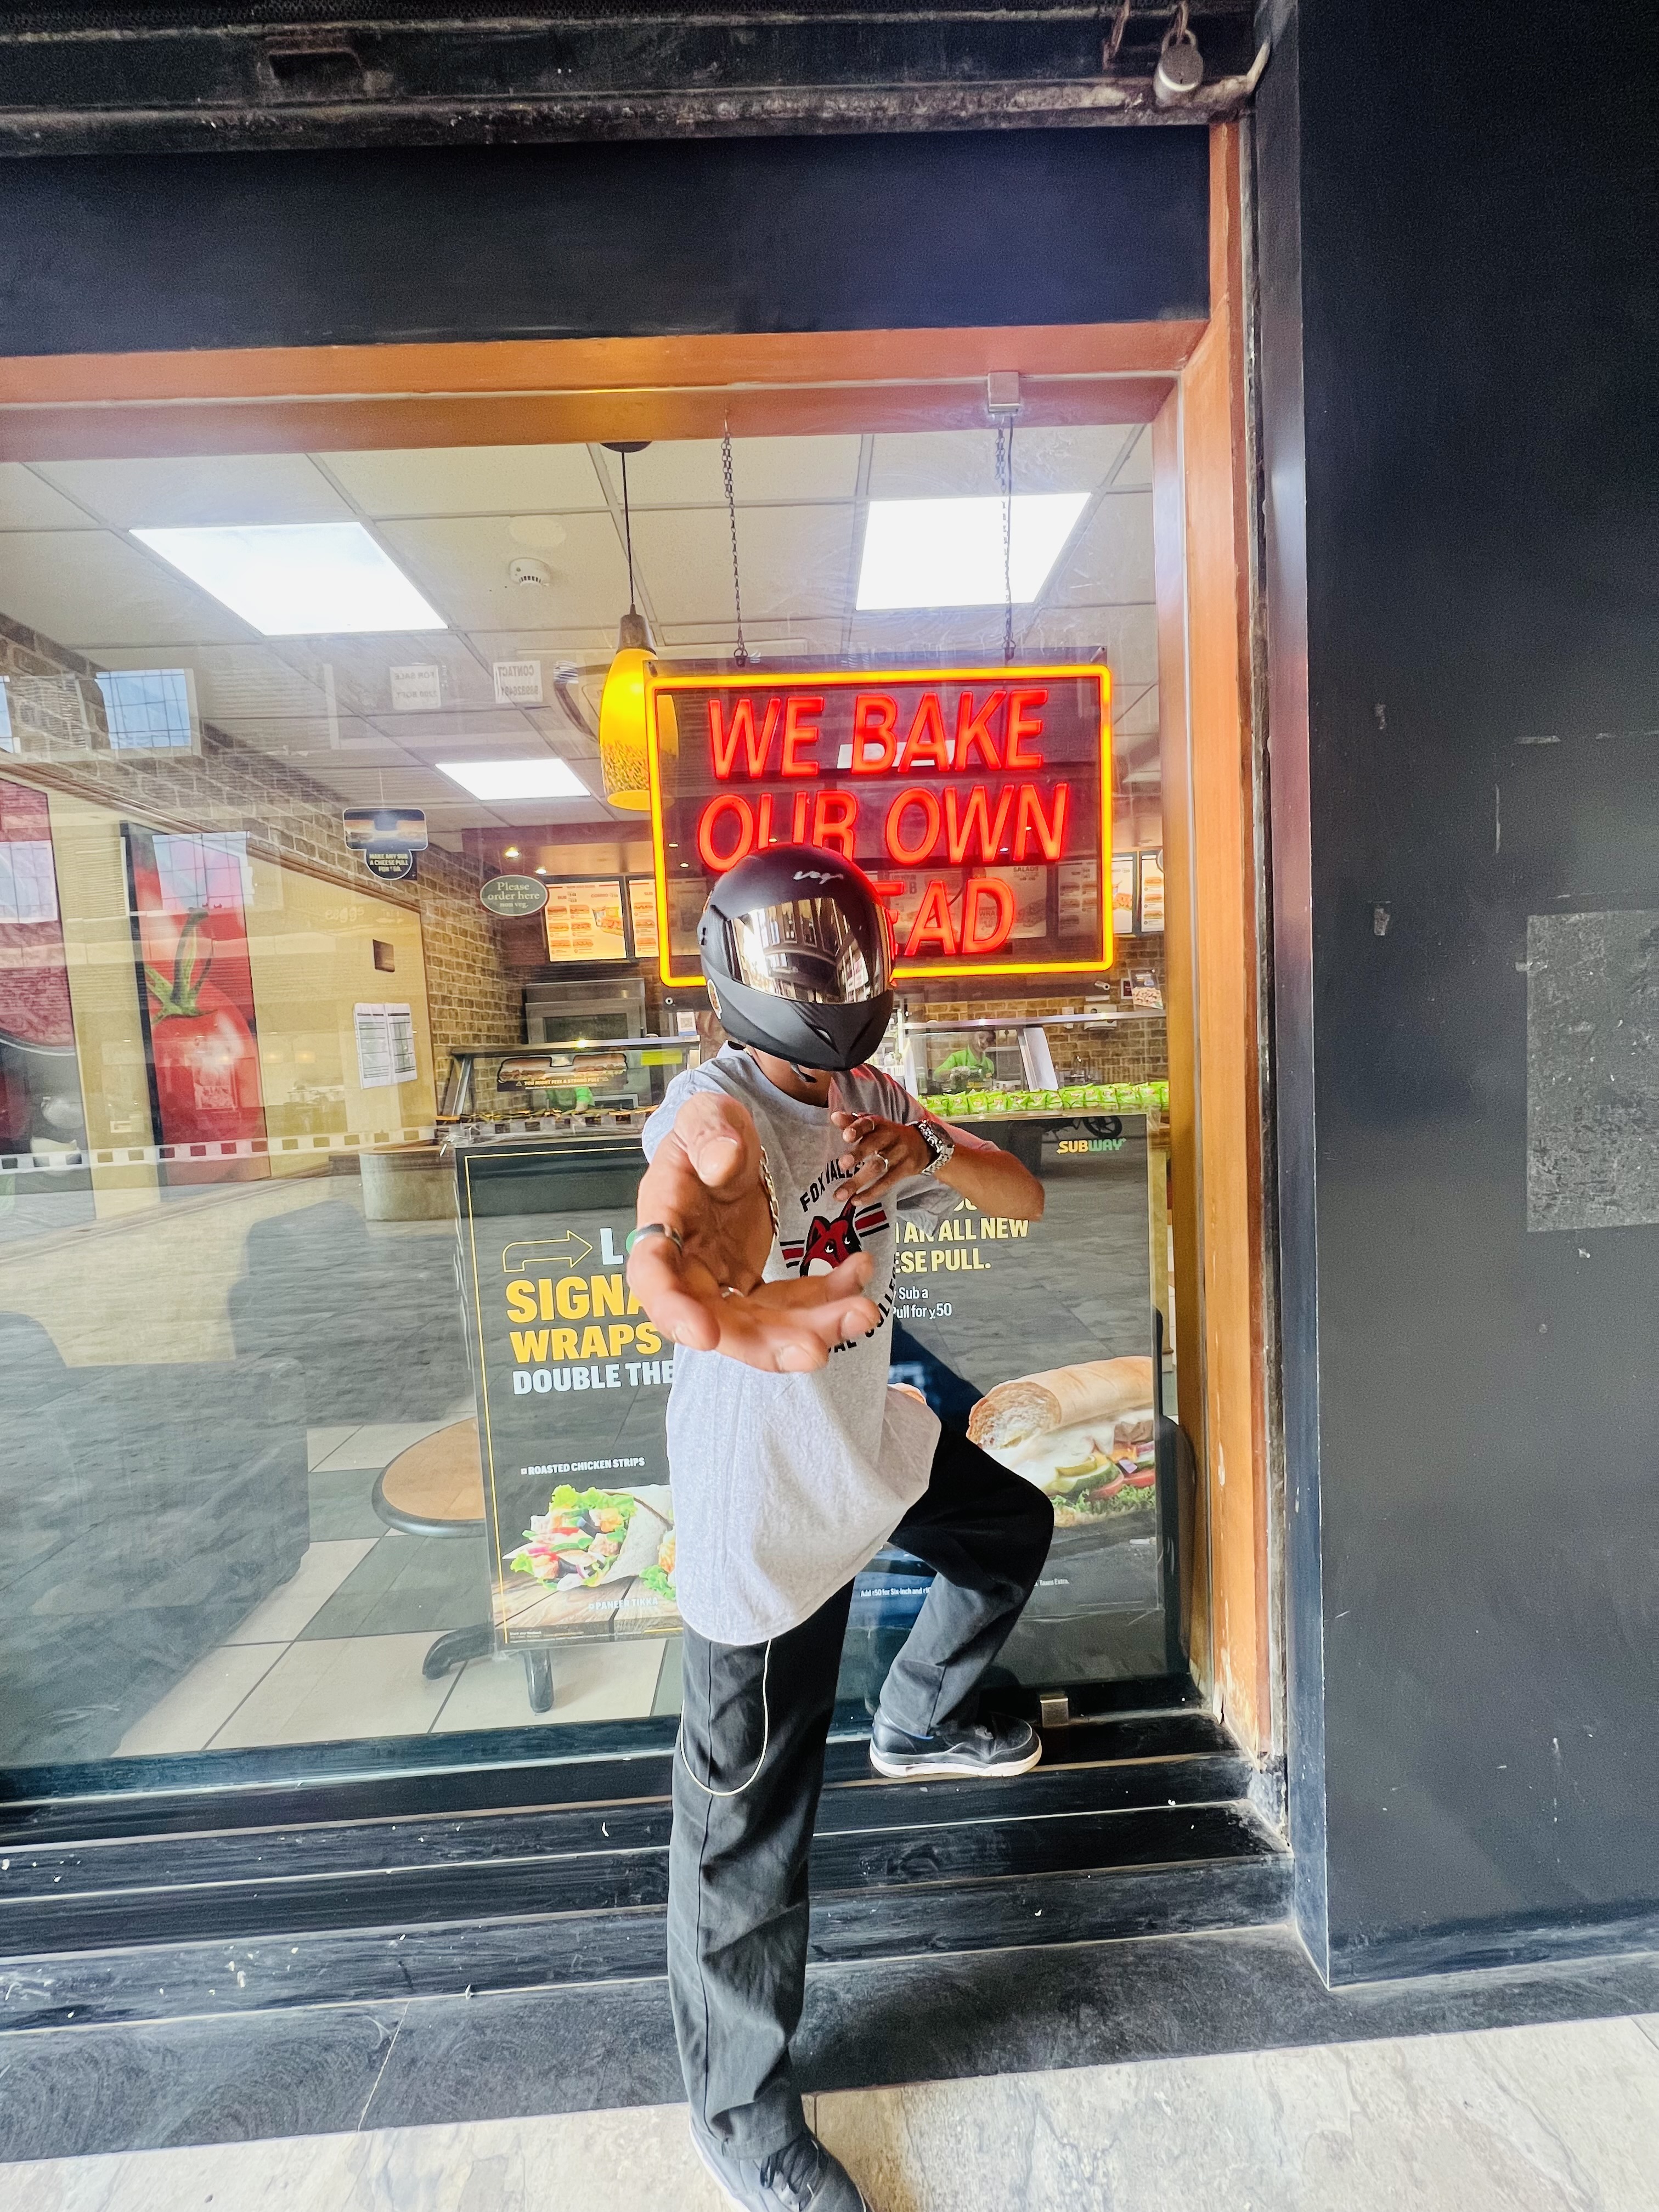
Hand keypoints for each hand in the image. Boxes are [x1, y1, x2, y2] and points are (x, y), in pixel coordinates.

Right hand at [628, 1090, 880, 1372]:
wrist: (732, 1147)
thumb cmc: (710, 1132)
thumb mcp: (706, 1115)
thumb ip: (708, 1133)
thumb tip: (721, 1163)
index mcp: (662, 1223)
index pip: (653, 1275)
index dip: (672, 1311)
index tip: (704, 1336)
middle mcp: (688, 1267)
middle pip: (718, 1321)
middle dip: (766, 1343)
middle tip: (816, 1351)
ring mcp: (723, 1283)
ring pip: (762, 1324)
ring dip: (812, 1328)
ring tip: (863, 1314)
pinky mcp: (755, 1289)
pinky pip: (793, 1304)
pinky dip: (830, 1296)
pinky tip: (860, 1271)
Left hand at [830, 1109, 930, 1200]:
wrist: (924, 1144)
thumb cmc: (890, 1135)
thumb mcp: (875, 1125)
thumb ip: (854, 1122)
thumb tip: (834, 1117)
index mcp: (880, 1124)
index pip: (868, 1123)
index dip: (857, 1128)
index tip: (845, 1136)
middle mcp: (890, 1136)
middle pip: (874, 1145)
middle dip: (858, 1154)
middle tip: (842, 1164)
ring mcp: (900, 1153)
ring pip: (878, 1168)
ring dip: (858, 1181)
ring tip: (840, 1195)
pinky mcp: (906, 1169)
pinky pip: (887, 1182)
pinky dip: (871, 1193)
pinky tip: (856, 1200)